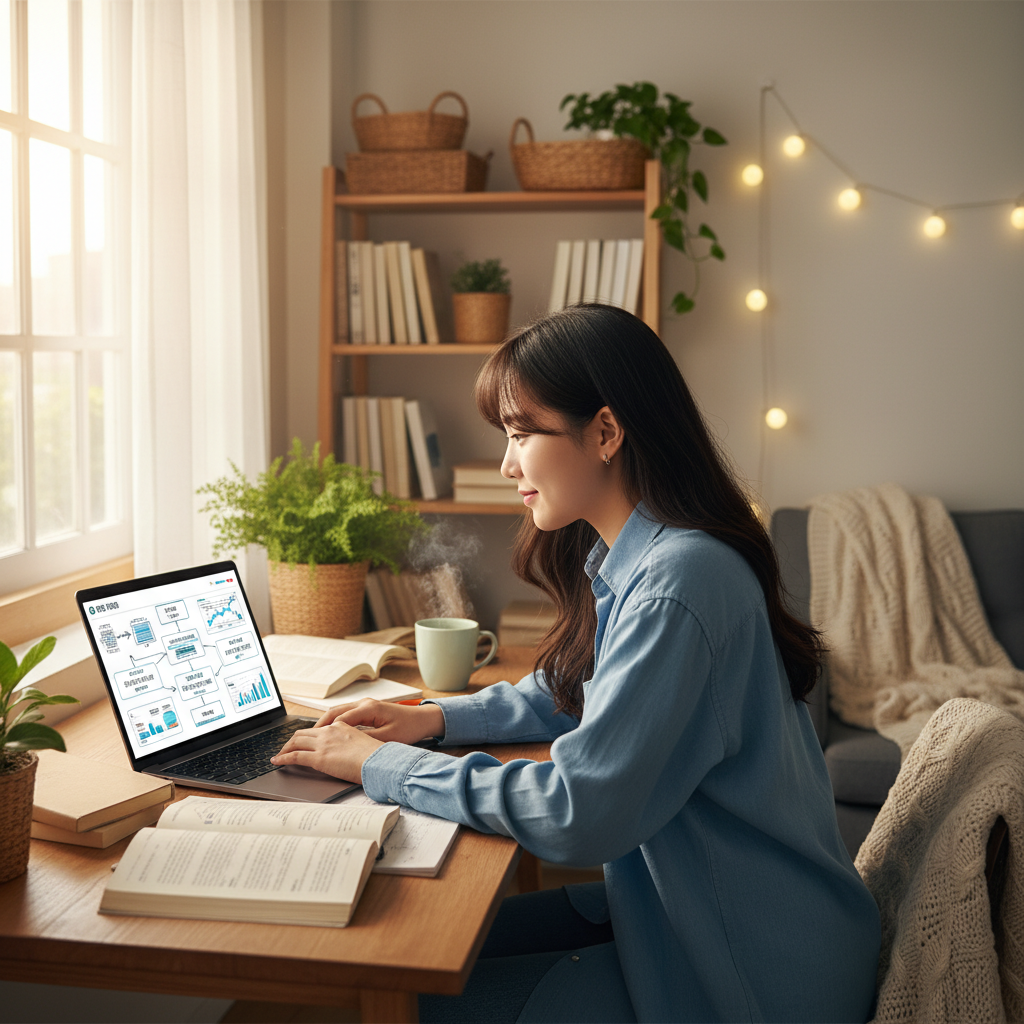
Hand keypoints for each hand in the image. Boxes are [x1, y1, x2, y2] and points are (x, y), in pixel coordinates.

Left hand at [270, 720, 382, 782]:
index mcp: (341, 726)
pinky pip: (294, 756)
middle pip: (303, 732)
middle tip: (286, 748)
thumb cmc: (377, 756)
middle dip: (292, 740)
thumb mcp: (363, 743)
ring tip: (279, 755)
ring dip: (285, 748)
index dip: (307, 735)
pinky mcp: (319, 758)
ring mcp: (323, 744)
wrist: (380, 761)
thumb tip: (348, 752)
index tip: (302, 741)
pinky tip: (277, 762)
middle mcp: (330, 732)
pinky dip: (283, 758)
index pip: (318, 728)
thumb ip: (351, 744)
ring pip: (296, 741)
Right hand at [315, 699, 445, 744]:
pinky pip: (345, 715)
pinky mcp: (367, 709)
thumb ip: (366, 740)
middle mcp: (364, 703)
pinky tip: (329, 734)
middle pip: (334, 713)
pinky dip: (334, 723)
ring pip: (338, 712)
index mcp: (368, 708)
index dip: (322, 730)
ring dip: (325, 724)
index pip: (338, 718)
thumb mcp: (387, 739)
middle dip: (318, 726)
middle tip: (302, 739)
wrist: (423, 719)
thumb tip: (346, 746)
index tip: (311, 741)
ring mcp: (365, 704)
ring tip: (311, 738)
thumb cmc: (409, 728)